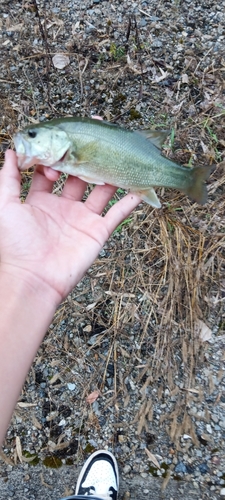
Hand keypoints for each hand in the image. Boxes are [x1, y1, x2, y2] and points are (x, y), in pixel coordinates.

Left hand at [0, 150, 140, 305]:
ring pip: (100, 192)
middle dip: (85, 159)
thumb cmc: (16, 245)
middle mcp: (63, 207)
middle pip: (78, 178)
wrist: (34, 279)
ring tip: (117, 156)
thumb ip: (8, 179)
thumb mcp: (5, 206)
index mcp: (41, 200)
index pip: (51, 172)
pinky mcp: (97, 232)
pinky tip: (139, 187)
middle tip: (94, 139)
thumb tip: (11, 151)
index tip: (56, 149)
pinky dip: (129, 201)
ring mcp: (82, 219)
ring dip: (109, 175)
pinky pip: (117, 214)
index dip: (53, 159)